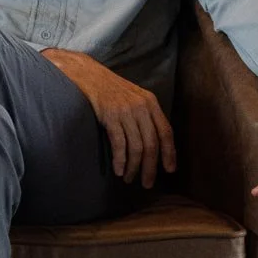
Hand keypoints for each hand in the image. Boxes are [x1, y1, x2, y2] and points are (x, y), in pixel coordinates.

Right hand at [40, 49, 176, 187]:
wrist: (87, 73)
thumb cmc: (110, 88)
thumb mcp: (134, 97)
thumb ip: (145, 115)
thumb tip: (154, 143)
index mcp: (151, 102)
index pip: (166, 131)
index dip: (169, 153)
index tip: (170, 170)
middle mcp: (141, 106)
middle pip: (152, 144)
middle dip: (151, 167)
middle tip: (147, 183)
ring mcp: (126, 111)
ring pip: (136, 147)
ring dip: (134, 167)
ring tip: (130, 179)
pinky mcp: (110, 115)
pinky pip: (119, 144)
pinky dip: (120, 160)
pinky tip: (118, 170)